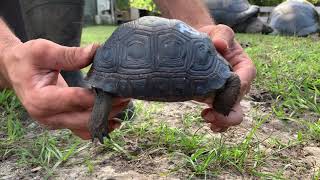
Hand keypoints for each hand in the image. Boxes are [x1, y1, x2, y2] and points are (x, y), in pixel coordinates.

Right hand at [0, 39, 129, 138]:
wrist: (15, 71)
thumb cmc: (27, 60)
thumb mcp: (44, 51)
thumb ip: (69, 54)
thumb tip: (96, 51)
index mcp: (40, 100)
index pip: (75, 101)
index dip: (98, 96)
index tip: (118, 88)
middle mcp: (47, 117)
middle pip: (84, 118)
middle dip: (107, 108)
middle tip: (127, 96)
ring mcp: (55, 123)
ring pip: (86, 127)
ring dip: (106, 118)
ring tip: (124, 103)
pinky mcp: (62, 122)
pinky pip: (83, 130)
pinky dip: (99, 126)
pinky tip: (115, 119)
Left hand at [197, 25, 255, 131]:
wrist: (200, 44)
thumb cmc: (213, 37)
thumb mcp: (220, 31)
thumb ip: (223, 35)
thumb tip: (219, 45)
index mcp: (244, 68)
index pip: (244, 80)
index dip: (234, 88)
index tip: (219, 89)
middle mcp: (239, 84)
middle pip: (239, 104)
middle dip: (227, 113)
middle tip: (209, 113)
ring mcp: (227, 95)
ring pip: (232, 114)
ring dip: (222, 121)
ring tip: (206, 118)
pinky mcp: (215, 100)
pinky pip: (221, 116)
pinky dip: (217, 122)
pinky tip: (207, 120)